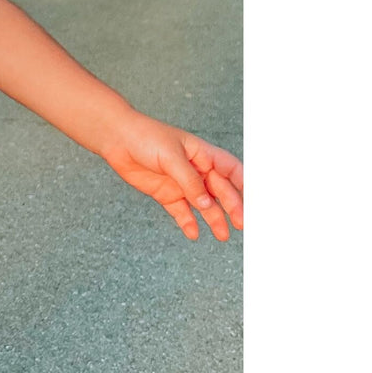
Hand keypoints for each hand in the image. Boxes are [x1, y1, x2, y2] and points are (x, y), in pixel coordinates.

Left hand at [98, 113, 243, 240]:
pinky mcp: (166, 194)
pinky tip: (193, 234)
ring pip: (203, 205)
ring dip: (214, 219)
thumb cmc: (146, 137)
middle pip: (220, 191)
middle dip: (233, 207)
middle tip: (241, 224)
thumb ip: (190, 181)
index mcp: (203, 154)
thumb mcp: (172, 157)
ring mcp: (182, 183)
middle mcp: (196, 171)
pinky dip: (188, 223)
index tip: (255, 202)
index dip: (244, 185)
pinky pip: (181, 212)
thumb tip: (206, 203)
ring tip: (222, 235)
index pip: (231, 170)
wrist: (116, 139)